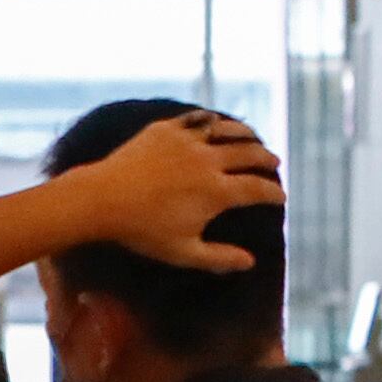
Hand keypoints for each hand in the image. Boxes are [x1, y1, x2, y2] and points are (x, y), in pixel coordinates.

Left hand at [58, 110, 283, 271]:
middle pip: (249, 154)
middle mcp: (208, 160)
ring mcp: (187, 140)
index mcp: (217, 191)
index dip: (273, 193)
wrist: (101, 198)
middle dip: (266, 158)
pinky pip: (196, 119)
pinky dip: (212, 120)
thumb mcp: (183, 252)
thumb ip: (219, 258)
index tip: (280, 196)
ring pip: (226, 130)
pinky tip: (215, 122)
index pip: (257, 189)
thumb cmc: (142, 231)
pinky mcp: (166, 129)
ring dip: (245, 134)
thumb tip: (250, 262)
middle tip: (273, 162)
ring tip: (253, 138)